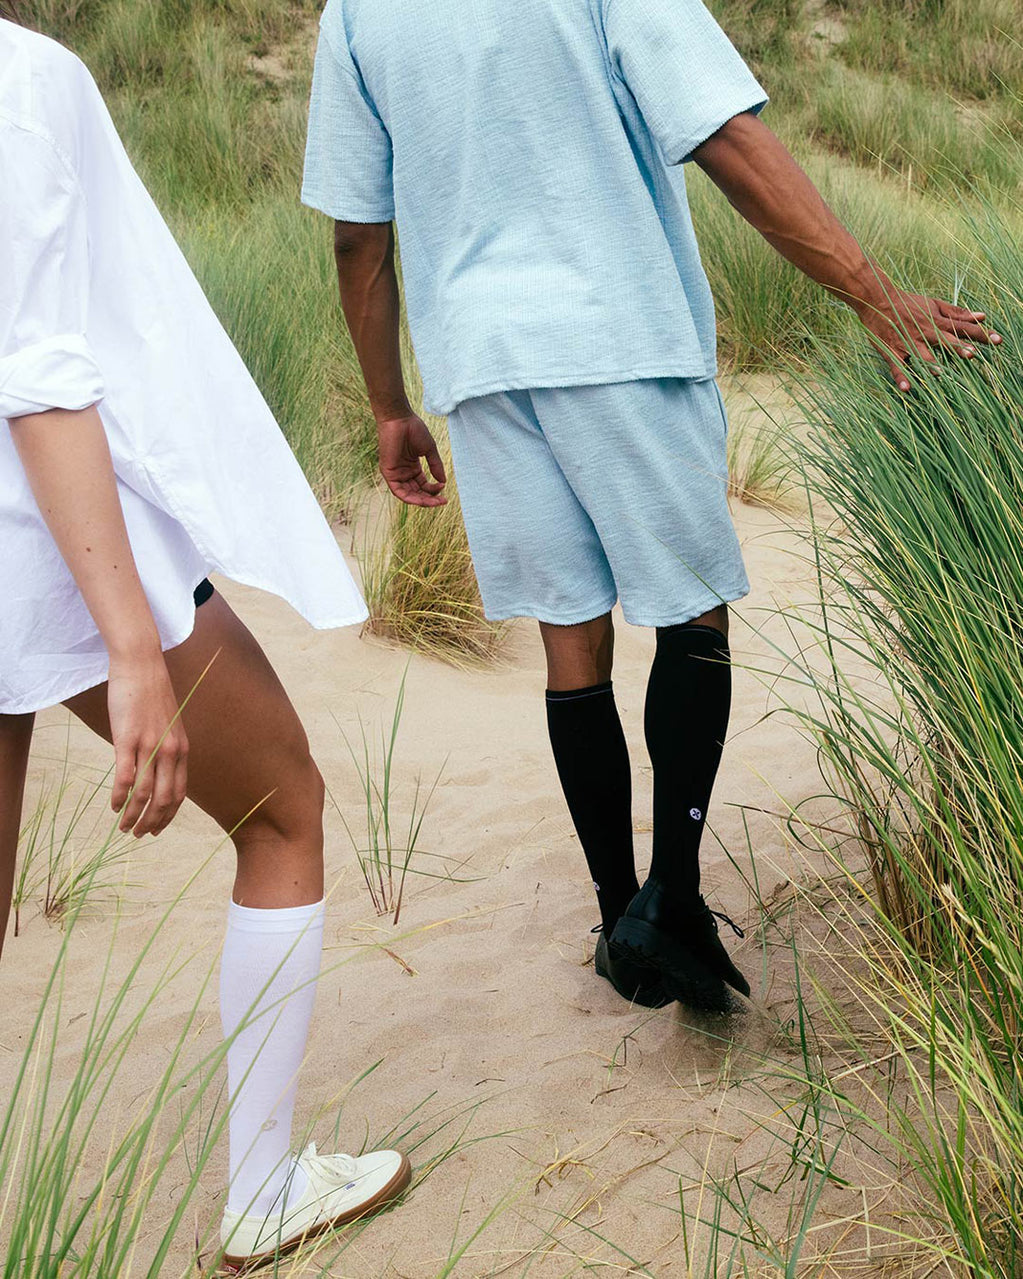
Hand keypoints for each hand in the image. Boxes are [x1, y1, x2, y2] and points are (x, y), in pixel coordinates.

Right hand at [106, 652, 188, 836]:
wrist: (141, 665)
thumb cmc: (151, 694)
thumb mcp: (167, 724)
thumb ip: (164, 747)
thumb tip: (154, 770)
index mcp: (182, 748)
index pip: (179, 792)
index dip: (168, 815)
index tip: (157, 829)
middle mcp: (170, 750)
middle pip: (163, 799)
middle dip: (151, 822)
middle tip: (138, 835)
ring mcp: (150, 745)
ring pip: (144, 793)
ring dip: (133, 816)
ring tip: (123, 827)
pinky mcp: (128, 738)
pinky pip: (125, 777)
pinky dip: (120, 797)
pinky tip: (114, 806)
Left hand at [377, 415, 447, 506]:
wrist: (400, 419)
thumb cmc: (413, 429)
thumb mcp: (429, 450)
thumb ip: (436, 466)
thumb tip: (443, 482)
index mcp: (412, 467)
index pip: (423, 485)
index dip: (434, 490)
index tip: (444, 487)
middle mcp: (403, 472)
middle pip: (416, 492)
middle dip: (430, 499)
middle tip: (442, 501)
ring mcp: (395, 474)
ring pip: (408, 495)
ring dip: (422, 501)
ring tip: (435, 502)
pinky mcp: (388, 474)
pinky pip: (399, 492)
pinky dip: (410, 498)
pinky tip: (422, 499)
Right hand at [853, 281, 1002, 391]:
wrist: (877, 299)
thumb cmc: (908, 303)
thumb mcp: (934, 305)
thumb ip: (958, 313)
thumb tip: (983, 316)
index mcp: (936, 321)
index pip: (963, 327)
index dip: (980, 334)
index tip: (997, 340)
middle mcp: (924, 332)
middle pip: (944, 340)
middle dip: (958, 348)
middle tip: (971, 355)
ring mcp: (907, 342)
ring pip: (920, 354)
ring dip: (929, 362)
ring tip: (939, 373)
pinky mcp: (891, 351)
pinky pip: (897, 366)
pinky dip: (901, 377)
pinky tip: (907, 388)